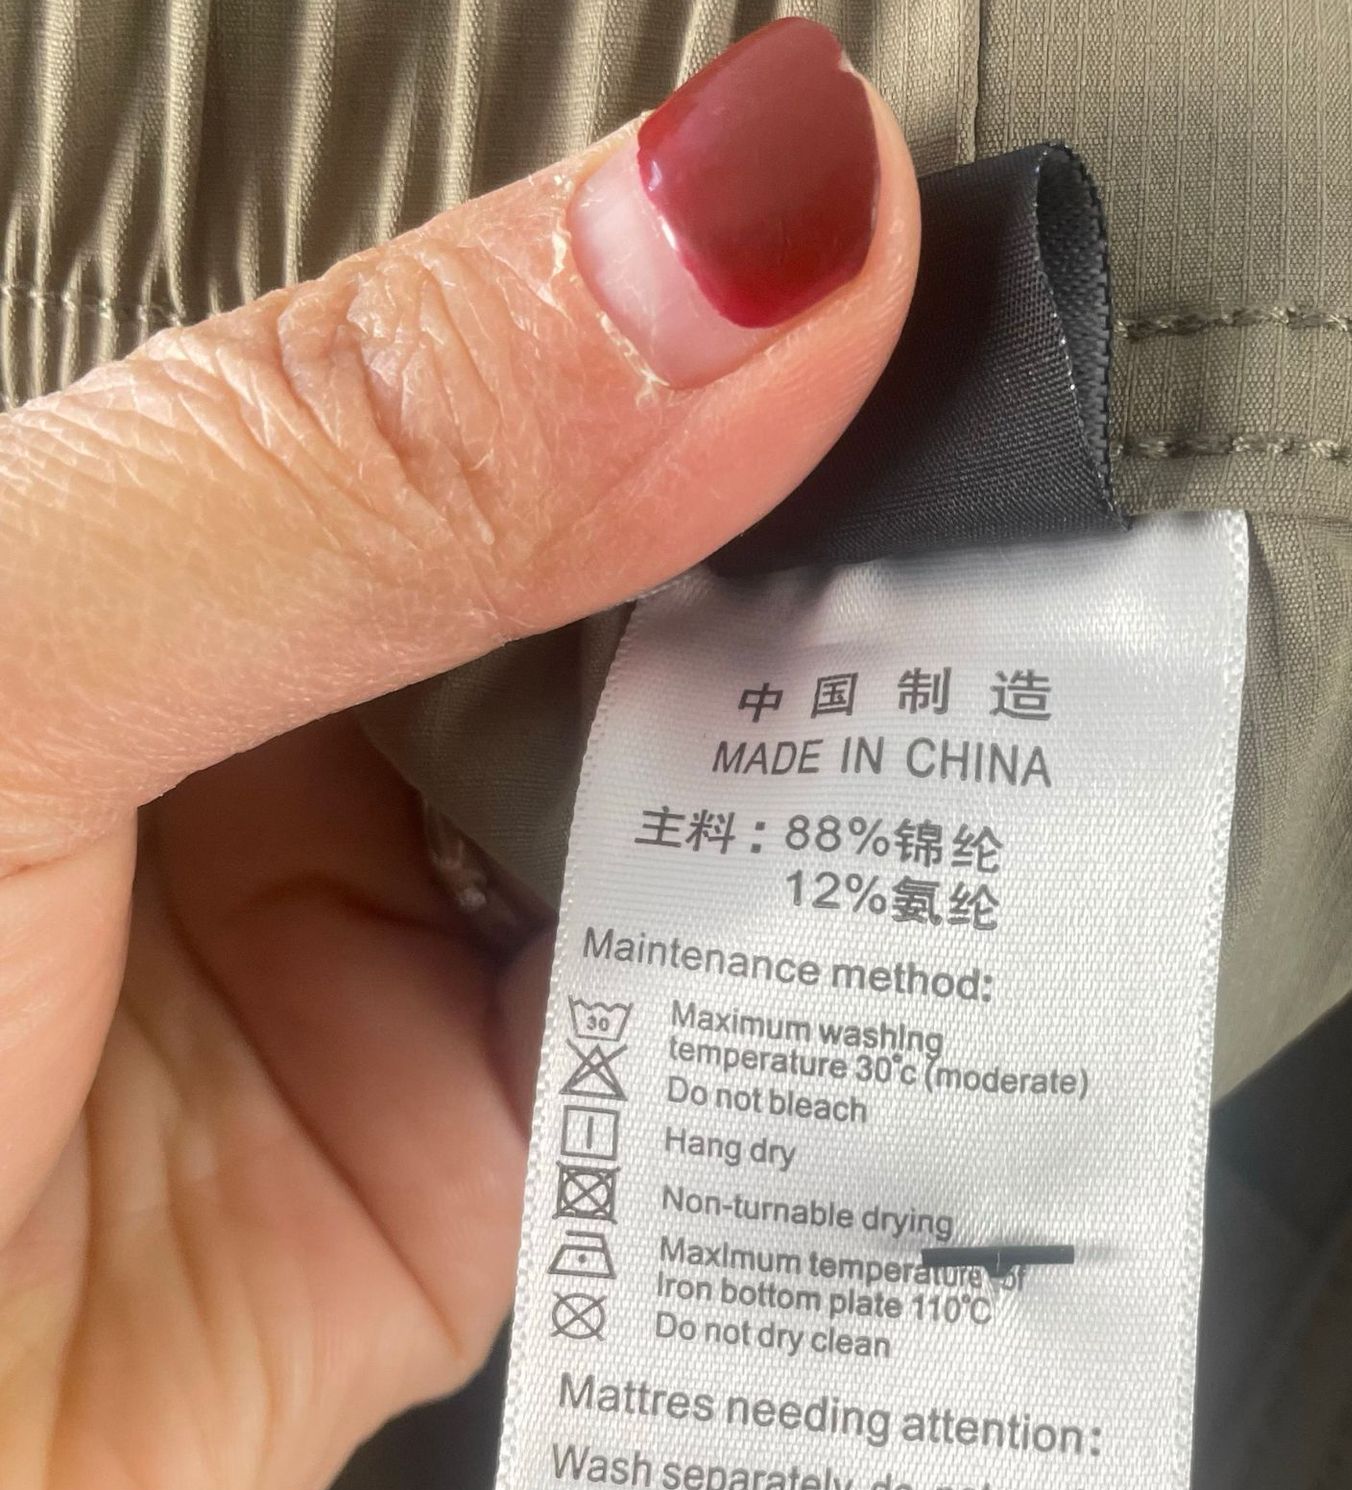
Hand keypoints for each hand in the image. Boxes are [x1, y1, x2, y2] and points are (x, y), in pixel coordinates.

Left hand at [0, 19, 916, 1489]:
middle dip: (839, 606)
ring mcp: (389, 970)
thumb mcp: (4, 677)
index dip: (736, 340)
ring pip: (706, 862)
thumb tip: (749, 227)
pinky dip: (814, 1069)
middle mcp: (294, 742)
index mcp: (170, 541)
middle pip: (650, 627)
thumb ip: (362, 461)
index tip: (937, 319)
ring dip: (853, 836)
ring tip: (1029, 766)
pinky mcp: (468, 1191)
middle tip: (1039, 571)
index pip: (521, 378)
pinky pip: (697, 1107)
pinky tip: (915, 1000)